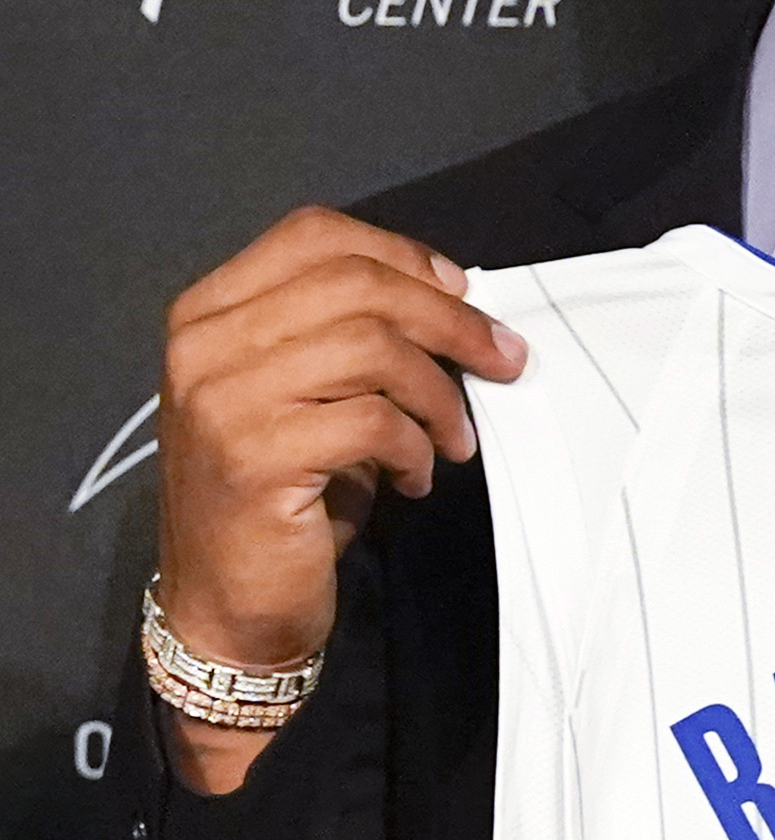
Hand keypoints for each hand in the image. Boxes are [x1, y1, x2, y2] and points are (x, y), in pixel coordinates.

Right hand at [154, 208, 525, 792]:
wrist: (226, 605)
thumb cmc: (279, 496)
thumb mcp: (305, 397)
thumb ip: (350, 337)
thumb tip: (457, 303)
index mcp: (209, 311)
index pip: (312, 234)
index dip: (401, 254)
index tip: (462, 292)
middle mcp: (204, 344)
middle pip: (354, 284)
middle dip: (450, 320)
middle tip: (504, 360)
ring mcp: (223, 400)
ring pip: (371, 347)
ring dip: (439, 394)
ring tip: (455, 438)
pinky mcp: (256, 458)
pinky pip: (372, 422)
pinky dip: (415, 447)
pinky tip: (416, 478)